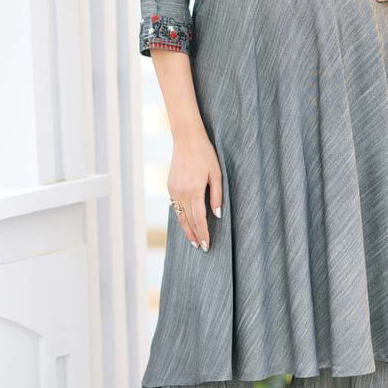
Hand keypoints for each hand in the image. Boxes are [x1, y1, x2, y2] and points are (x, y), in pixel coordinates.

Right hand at [167, 128, 222, 250]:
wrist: (186, 139)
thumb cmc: (205, 154)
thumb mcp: (216, 174)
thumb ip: (217, 196)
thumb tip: (217, 215)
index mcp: (194, 190)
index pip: (199, 219)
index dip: (203, 233)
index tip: (207, 245)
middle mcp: (181, 192)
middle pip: (188, 220)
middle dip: (195, 235)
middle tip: (201, 247)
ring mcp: (173, 190)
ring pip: (179, 216)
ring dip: (186, 229)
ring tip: (193, 240)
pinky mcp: (170, 186)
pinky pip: (175, 206)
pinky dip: (181, 217)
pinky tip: (187, 223)